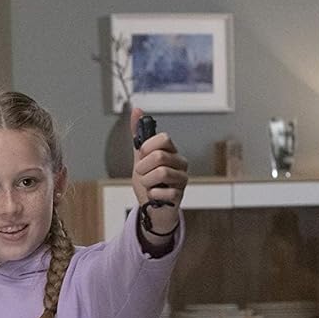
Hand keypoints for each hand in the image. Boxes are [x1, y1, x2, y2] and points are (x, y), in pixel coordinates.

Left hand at [130, 108, 187, 235]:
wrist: (151, 208)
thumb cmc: (148, 182)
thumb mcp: (140, 158)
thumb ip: (138, 136)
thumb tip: (136, 109)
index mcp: (171, 151)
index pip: (164, 138)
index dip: (148, 147)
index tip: (142, 155)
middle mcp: (180, 163)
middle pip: (160, 156)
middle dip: (143, 167)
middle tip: (143, 174)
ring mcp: (182, 179)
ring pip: (161, 173)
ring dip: (147, 181)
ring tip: (149, 185)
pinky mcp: (180, 195)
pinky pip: (163, 191)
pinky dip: (152, 195)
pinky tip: (154, 196)